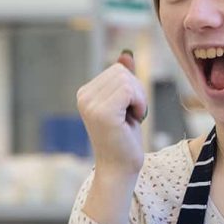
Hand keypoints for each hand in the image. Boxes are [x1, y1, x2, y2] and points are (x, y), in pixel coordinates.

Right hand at [76, 51, 147, 176]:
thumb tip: (126, 55)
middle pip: (121, 71)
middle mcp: (83, 96)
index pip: (117, 69)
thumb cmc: (124, 139)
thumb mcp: (126, 104)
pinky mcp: (102, 113)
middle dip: (136, 91)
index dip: (132, 88)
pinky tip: (134, 119)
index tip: (128, 110)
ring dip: (139, 99)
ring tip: (131, 118)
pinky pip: (130, 90)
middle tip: (132, 115)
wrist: (119, 167)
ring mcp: (90, 104)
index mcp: (85, 93)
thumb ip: (124, 80)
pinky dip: (140, 104)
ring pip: (127, 80)